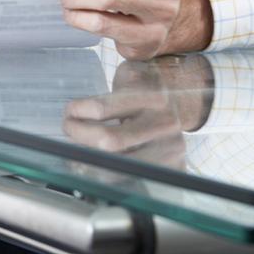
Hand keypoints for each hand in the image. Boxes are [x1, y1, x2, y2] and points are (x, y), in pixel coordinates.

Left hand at [62, 55, 213, 166]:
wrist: (183, 98)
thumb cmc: (146, 87)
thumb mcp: (131, 73)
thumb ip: (110, 87)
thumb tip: (77, 111)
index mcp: (152, 96)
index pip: (103, 108)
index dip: (79, 111)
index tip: (69, 112)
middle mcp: (165, 124)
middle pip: (109, 141)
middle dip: (80, 136)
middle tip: (70, 129)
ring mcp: (172, 150)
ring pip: (119, 166)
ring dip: (90, 159)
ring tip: (78, 150)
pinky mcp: (175, 169)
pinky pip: (136, 180)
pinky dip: (112, 176)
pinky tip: (98, 167)